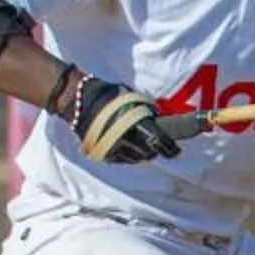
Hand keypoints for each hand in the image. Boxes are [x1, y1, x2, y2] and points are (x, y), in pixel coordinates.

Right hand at [57, 69, 177, 164]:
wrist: (77, 101)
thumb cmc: (108, 95)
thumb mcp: (132, 98)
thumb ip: (146, 111)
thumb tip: (161, 121)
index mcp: (133, 123)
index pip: (159, 141)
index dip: (170, 148)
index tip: (177, 150)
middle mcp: (124, 138)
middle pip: (149, 153)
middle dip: (155, 149)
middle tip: (160, 144)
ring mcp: (112, 148)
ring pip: (136, 158)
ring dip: (142, 152)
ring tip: (140, 141)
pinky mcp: (103, 154)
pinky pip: (122, 159)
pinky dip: (128, 154)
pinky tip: (127, 144)